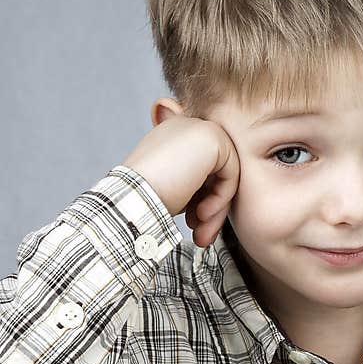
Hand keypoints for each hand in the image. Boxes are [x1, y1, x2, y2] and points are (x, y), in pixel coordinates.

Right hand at [121, 114, 239, 246]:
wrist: (132, 197)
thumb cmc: (144, 202)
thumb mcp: (173, 190)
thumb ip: (194, 185)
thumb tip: (213, 199)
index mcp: (171, 136)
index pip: (202, 171)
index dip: (200, 201)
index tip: (192, 224)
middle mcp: (185, 126)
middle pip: (215, 173)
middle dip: (212, 209)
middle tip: (202, 237)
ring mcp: (199, 128)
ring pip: (224, 176)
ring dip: (216, 210)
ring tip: (202, 235)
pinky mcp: (213, 137)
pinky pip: (230, 174)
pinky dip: (220, 199)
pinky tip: (203, 215)